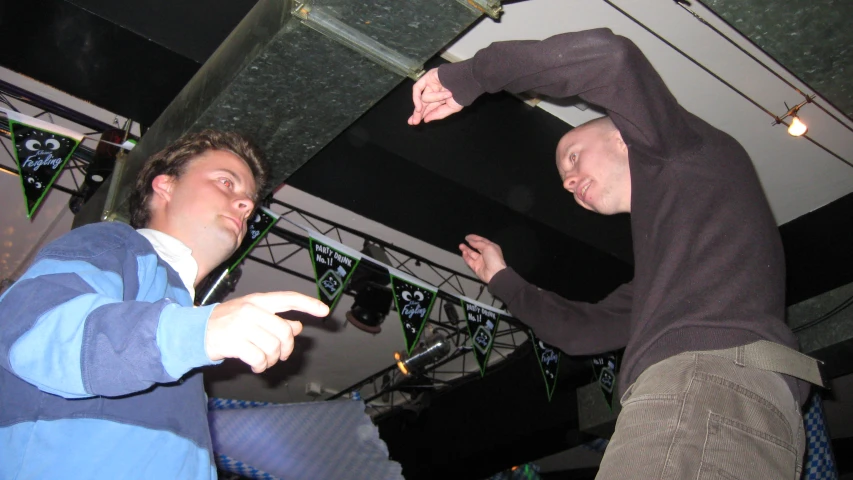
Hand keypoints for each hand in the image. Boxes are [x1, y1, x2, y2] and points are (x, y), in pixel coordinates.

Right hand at [205, 292, 328, 372]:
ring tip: (264, 361)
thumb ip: (274, 319)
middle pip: (284, 331)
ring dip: (272, 360)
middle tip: (280, 356)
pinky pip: (259, 358)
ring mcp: (241, 325)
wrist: (194, 331)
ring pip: (273, 347)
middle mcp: (251, 310)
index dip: (308, 304)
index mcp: (258, 300)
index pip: (288, 298)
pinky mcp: (233, 342)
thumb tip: (298, 326)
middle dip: (286, 348)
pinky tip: (256, 366)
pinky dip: (261, 366)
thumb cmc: (226, 324)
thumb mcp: (251, 316)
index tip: (325, 311)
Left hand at [408, 68, 462, 124]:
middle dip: (418, 112)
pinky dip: (416, 98)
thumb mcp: (452, 108)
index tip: (415, 122)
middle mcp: (435, 91)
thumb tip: (426, 119)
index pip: (428, 107)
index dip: (422, 114)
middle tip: (414, 122)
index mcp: (441, 98)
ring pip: (424, 98)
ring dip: (435, 99)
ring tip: (448, 94)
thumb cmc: (462, 93)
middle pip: (422, 103)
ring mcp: (431, 83)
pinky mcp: (427, 77)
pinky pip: (418, 88)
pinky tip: (419, 107)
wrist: (466, 80)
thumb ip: (438, 114)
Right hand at [459, 234, 506, 283]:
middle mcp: (486, 254)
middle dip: (470, 243)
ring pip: (472, 254)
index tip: (468, 236)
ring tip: (460, 245)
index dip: (475, 238)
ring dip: (466, 249)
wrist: (495, 273)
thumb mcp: (488, 247)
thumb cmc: (494, 258)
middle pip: (476, 247)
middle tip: (464, 239)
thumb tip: (471, 241)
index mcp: (491, 248)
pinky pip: (470, 261)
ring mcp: (481, 261)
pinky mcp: (476, 267)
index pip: (482, 241)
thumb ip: (478, 243)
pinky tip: (463, 252)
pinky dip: (466, 257)